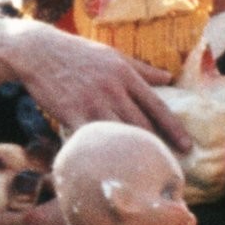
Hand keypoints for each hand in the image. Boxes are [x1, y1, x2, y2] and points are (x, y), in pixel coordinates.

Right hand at [0, 21, 188, 153]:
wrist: (38, 51)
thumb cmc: (78, 53)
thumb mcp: (113, 55)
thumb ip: (141, 68)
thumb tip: (169, 77)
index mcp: (125, 75)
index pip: (157, 105)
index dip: (174, 128)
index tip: (187, 146)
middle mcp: (112, 89)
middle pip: (141, 125)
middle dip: (157, 147)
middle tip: (168, 167)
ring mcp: (91, 102)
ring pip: (118, 134)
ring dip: (131, 153)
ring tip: (143, 173)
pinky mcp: (71, 113)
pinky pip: (89, 138)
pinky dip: (99, 153)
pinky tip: (107, 168)